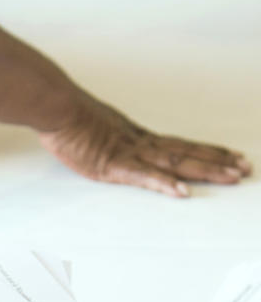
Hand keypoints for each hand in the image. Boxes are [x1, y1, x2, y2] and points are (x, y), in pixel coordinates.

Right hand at [39, 93, 251, 196]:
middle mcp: (141, 143)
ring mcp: (130, 154)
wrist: (58, 109)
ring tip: (231, 177)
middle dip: (217, 162)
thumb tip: (108, 143)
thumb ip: (107, 139)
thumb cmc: (70, 119)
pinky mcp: (114, 165)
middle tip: (245, 168)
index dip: (206, 151)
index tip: (229, 155)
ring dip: (205, 170)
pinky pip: (144, 177)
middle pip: (187, 153)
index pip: (180, 145)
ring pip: (176, 163)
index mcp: (137, 138)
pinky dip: (164, 184)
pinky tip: (181, 193)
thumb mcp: (95, 131)